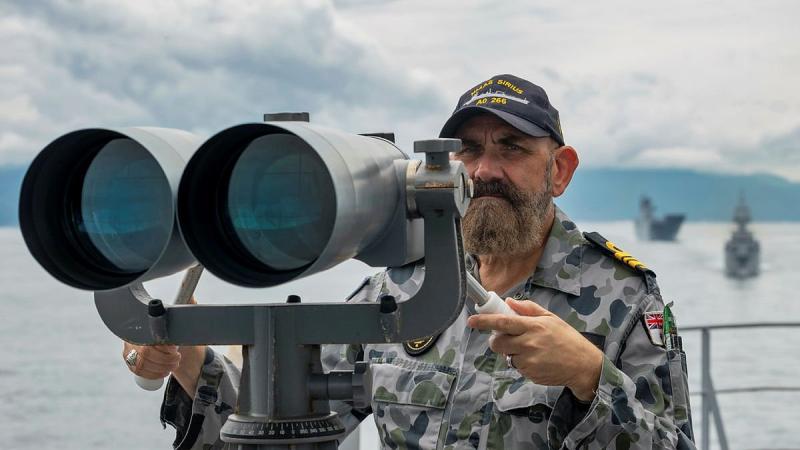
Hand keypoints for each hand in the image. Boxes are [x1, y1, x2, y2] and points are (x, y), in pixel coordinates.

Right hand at [121, 296, 205, 394]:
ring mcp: (129, 349)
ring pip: (140, 364)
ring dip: (160, 368)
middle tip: (177, 358)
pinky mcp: (130, 361)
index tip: (175, 348)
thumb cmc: (177, 330)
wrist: (174, 345)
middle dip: (163, 359)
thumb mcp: (182, 318)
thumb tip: (190, 295)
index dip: (162, 347)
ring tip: (173, 365)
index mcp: (142, 324)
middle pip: (144, 353)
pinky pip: (137, 371)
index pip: (148, 338)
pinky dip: (152, 374)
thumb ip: (186, 304)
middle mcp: (132, 336)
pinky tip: (163, 373)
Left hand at [467, 298, 602, 400]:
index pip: (502, 321)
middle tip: (506, 337)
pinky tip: (536, 360)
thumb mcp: (551, 318)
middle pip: (497, 342)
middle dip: (496, 340)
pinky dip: (521, 363)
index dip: (484, 321)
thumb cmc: (567, 339)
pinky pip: (516, 366)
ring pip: (506, 355)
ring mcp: (528, 360)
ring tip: (530, 349)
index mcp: (533, 326)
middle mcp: (529, 343)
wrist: (582, 365)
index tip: (471, 320)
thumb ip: (528, 309)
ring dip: (511, 352)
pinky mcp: (529, 373)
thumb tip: (509, 302)